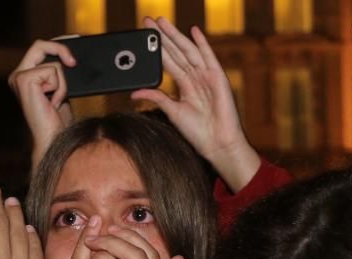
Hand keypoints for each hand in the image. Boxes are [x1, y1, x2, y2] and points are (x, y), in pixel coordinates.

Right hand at [9, 39, 76, 167]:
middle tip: (74, 63)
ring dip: (63, 83)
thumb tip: (73, 58)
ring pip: (53, 63)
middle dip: (61, 49)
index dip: (58, 44)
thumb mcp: (63, 91)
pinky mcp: (24, 80)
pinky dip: (61, 88)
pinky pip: (54, 71)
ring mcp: (18, 77)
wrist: (54, 139)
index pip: (40, 49)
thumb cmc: (59, 122)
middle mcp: (18, 75)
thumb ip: (62, 73)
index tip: (75, 43)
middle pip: (41, 45)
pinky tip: (53, 103)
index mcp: (25, 76)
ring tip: (57, 101)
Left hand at [131, 17, 259, 192]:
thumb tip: (134, 92)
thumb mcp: (172, 112)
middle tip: (148, 20)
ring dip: (176, 36)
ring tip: (162, 22)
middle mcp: (195, 77)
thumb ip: (156, 98)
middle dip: (162, 36)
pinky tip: (194, 31)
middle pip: (176, 52)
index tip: (144, 35)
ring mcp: (206, 76)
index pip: (167, 61)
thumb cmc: (198, 132)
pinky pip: (209, 57)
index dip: (156, 48)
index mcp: (184, 85)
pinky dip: (202, 44)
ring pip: (188, 51)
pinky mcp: (217, 78)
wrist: (217, 144)